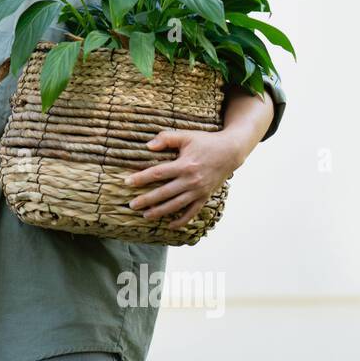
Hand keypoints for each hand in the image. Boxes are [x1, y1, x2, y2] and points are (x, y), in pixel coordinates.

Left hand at [123, 130, 246, 229]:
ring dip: (160, 212)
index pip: (158, 173)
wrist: (231, 152)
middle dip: (147, 200)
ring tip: (145, 215)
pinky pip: (192, 212)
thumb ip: (167, 138)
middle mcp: (191, 180)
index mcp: (185, 165)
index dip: (141, 178)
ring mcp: (198, 191)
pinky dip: (181, 220)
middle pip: (164, 193)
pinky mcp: (205, 197)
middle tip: (132, 205)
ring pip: (176, 205)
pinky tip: (170, 225)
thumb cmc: (206, 142)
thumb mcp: (187, 136)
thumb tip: (148, 146)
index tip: (127, 182)